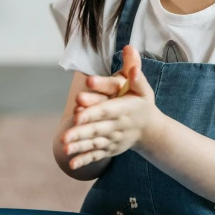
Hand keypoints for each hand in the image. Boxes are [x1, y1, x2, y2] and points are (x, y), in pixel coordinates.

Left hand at [62, 46, 161, 169]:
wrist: (151, 130)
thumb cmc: (143, 103)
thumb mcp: (143, 87)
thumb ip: (135, 71)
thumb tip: (129, 49)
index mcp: (123, 109)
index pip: (106, 110)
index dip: (92, 112)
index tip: (78, 113)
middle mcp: (117, 126)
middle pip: (97, 129)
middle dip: (80, 133)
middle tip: (64, 136)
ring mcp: (113, 139)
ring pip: (94, 144)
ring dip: (79, 147)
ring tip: (63, 149)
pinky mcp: (109, 149)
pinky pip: (96, 155)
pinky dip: (84, 161)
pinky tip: (71, 165)